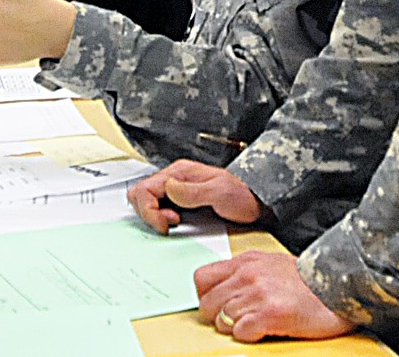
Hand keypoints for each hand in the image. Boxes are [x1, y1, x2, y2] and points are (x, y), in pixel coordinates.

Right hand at [128, 159, 262, 235]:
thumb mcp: (220, 193)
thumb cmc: (242, 194)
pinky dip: (161, 219)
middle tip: (170, 224)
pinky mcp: (181, 202)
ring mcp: (177, 190)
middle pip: (141, 194)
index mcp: (179, 172)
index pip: (145, 188)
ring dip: (154, 216)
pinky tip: (176, 225)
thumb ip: (192, 192)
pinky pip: (160, 209)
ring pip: (147, 202)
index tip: (166, 224)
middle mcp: (175, 179)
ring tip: (175, 223)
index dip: (149, 210)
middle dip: (148, 213)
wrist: (257, 201)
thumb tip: (168, 189)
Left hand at [195, 251, 352, 342]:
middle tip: (235, 320)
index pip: (202, 278)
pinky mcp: (269, 314)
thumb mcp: (270, 265)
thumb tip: (223, 288)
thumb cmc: (306, 281)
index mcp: (246, 261)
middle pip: (208, 304)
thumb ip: (245, 272)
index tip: (216, 305)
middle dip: (217, 317)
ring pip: (222, 320)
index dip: (206, 296)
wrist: (336, 290)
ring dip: (235, 327)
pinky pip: (240, 332)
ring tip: (254, 323)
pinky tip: (262, 330)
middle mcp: (248, 275)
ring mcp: (258, 294)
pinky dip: (248, 336)